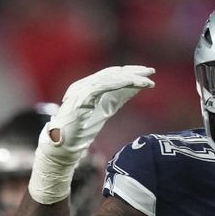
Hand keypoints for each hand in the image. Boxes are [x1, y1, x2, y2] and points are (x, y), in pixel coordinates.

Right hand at [28, 66, 154, 204]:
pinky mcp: (80, 98)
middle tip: (152, 71)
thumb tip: (135, 88)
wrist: (62, 144)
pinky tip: (134, 85)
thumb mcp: (105, 111)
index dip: (131, 72)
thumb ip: (117, 98)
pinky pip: (102, 86)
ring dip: (131, 78)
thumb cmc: (82, 130)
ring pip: (109, 78)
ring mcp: (81, 90)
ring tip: (148, 82)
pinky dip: (119, 84)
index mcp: (89, 87)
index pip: (112, 75)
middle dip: (133, 71)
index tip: (148, 74)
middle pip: (112, 73)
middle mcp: (84, 85)